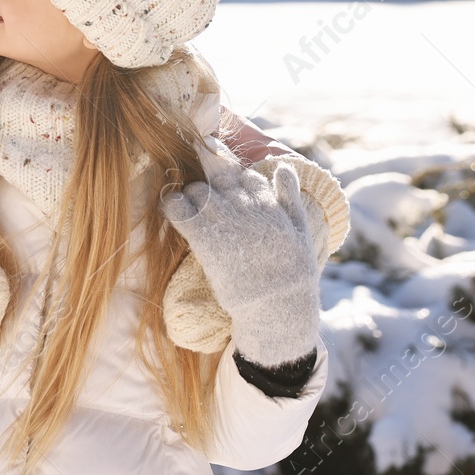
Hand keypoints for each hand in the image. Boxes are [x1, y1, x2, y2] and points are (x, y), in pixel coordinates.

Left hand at [160, 158, 321, 368]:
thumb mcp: (301, 231)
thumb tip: (283, 167)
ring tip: (197, 217)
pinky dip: (173, 206)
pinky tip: (176, 213)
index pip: (244, 174)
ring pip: (196, 189)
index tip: (231, 198)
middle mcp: (244, 205)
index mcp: (268, 202)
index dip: (235, 184)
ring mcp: (223, 220)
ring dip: (193, 198)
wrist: (277, 307)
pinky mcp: (204, 239)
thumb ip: (290, 196)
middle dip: (212, 186)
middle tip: (210, 206)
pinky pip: (178, 208)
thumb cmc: (291, 273)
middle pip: (217, 176)